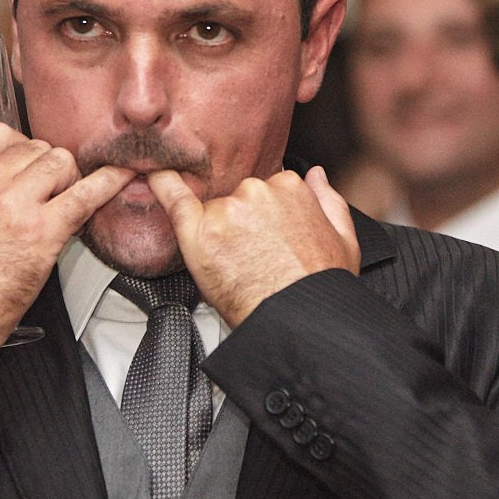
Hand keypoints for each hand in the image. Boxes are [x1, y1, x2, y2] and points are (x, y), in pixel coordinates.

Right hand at [0, 120, 132, 370]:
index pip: (0, 134)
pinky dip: (108, 183)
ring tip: (65, 203)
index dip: (21, 147)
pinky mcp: (42, 234)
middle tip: (51, 193)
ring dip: (69, 179)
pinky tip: (122, 177)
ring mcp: (15, 207)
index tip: (28, 164)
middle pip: (36, 147)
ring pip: (61, 162)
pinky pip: (85, 195)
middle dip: (48, 167)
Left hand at [147, 165, 359, 326]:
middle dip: (241, 224)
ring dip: (218, 233)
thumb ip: (328, 198)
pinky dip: (162, 187)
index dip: (264, 217)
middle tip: (252, 258)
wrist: (297, 322)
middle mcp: (257, 191)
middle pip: (237, 199)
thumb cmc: (319, 286)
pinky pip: (174, 200)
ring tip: (237, 266)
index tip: (266, 239)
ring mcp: (228, 210)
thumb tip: (317, 176)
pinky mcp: (201, 232)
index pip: (265, 190)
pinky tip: (155, 178)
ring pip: (213, 211)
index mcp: (290, 187)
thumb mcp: (344, 238)